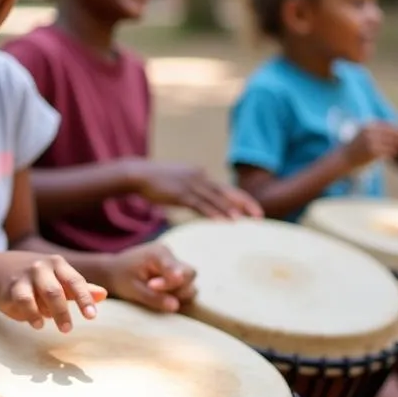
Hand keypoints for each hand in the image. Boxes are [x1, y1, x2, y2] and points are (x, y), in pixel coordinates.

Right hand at [0, 252, 106, 331]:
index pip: (75, 281)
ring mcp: (27, 276)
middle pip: (58, 290)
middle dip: (64, 311)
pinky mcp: (12, 287)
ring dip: (53, 312)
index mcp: (58, 265)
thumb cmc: (36, 277)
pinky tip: (38, 324)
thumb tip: (103, 294)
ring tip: (61, 329)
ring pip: (43, 293)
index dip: (84, 298)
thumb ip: (78, 288)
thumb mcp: (57, 278)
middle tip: (69, 329)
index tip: (91, 316)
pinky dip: (32, 313)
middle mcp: (43, 267)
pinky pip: (24, 300)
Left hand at [105, 242, 196, 312]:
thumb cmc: (121, 278)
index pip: (177, 270)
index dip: (168, 284)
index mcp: (159, 253)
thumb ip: (154, 297)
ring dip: (177, 295)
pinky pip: (186, 288)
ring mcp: (175, 265)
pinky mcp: (176, 275)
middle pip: (190, 274)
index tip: (151, 287)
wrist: (113, 271)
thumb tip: (176, 306)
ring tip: (153, 293)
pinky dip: (176, 296)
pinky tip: (159, 295)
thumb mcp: (133, 289)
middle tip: (152, 290)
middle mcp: (171, 256)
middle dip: (178, 290)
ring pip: (190, 284)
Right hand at [134, 162, 262, 219]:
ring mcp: (190, 185)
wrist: (138, 174)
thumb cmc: (156, 180)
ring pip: (215, 199)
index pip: (225, 188)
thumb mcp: (178, 182)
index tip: (254, 210)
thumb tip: (199, 201)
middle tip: (260, 216)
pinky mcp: (180, 194)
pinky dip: (213, 213)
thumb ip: (191, 190)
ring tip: (244, 221)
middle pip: (227, 192)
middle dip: (245, 204)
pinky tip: (222, 221)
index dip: (241, 199)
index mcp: (200, 174)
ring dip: (230, 210)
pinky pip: (200, 205)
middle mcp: (199, 177)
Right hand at [341, 122, 397, 168]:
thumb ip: (376, 131)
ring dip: (397, 145)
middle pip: (392, 132)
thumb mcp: (363, 135)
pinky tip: (391, 154)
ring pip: (392, 142)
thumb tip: (394, 130)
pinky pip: (389, 151)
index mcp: (367, 126)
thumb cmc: (354, 148)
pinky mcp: (374, 152)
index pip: (387, 125)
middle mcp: (370, 132)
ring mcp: (372, 141)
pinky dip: (392, 152)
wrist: (343, 159)